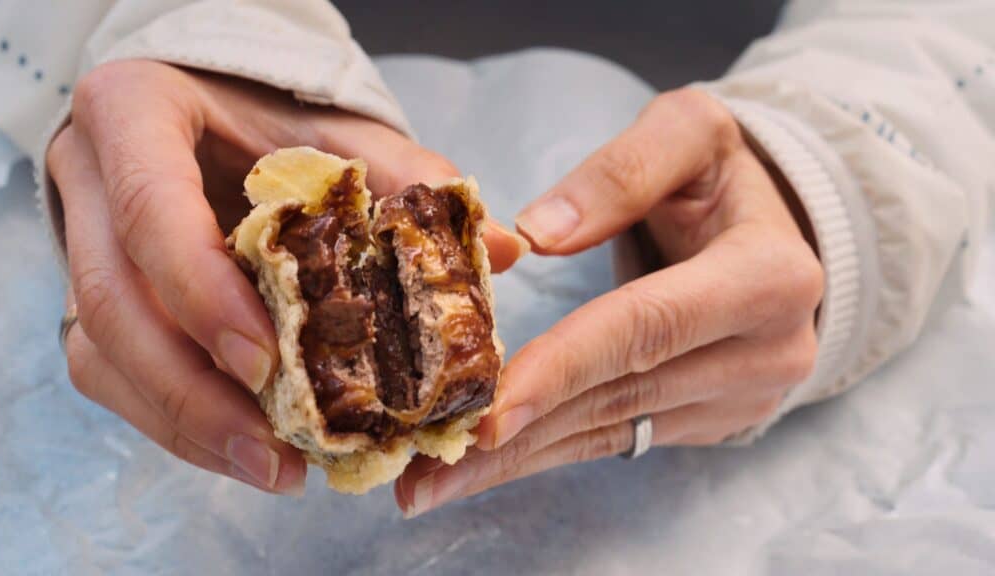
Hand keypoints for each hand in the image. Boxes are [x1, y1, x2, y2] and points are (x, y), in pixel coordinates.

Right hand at [50, 60, 525, 494]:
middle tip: (278, 452)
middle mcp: (89, 181)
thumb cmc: (274, 118)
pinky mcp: (93, 299)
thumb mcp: (338, 132)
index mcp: (135, 113)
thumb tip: (502, 249)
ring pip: (100, 352)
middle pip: (111, 302)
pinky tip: (244, 448)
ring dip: (185, 424)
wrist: (214, 113)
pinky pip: (112, 374)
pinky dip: (177, 421)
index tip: (268, 364)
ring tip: (273, 469)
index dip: (203, 294)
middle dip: (193, 391)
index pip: (152, 211)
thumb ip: (406, 181)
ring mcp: (78, 243)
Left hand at [395, 89, 822, 515]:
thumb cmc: (722, 172)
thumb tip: (539, 234)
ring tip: (431, 485)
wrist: (777, 229)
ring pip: (612, 431)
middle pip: (621, 395)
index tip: (488, 407)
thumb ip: (622, 171)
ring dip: (517, 462)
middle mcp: (767, 353)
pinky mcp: (712, 421)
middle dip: (519, 434)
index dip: (563, 365)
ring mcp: (744, 399)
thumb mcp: (687, 133)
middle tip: (424, 473)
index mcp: (768, 276)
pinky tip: (484, 470)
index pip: (647, 326)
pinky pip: (618, 439)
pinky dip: (545, 452)